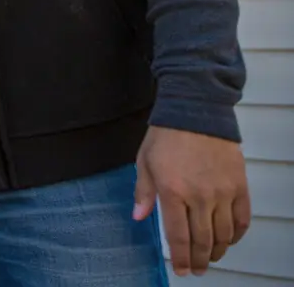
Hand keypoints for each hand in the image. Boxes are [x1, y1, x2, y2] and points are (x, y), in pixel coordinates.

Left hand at [134, 126, 250, 275]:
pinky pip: (242, 219)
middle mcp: (199, 197)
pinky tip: (228, 240)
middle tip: (195, 270)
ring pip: (223, 234)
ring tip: (209, 258)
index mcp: (172, 191)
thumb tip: (139, 217)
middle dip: (198, 260)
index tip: (181, 270)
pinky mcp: (239, 186)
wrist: (196, 111)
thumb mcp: (144, 161)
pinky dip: (236, 235)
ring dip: (217, 251)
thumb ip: (143, 192)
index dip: (180, 257)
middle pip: (202, 240)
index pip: (178, 236)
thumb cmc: (166, 135)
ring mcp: (222, 193)